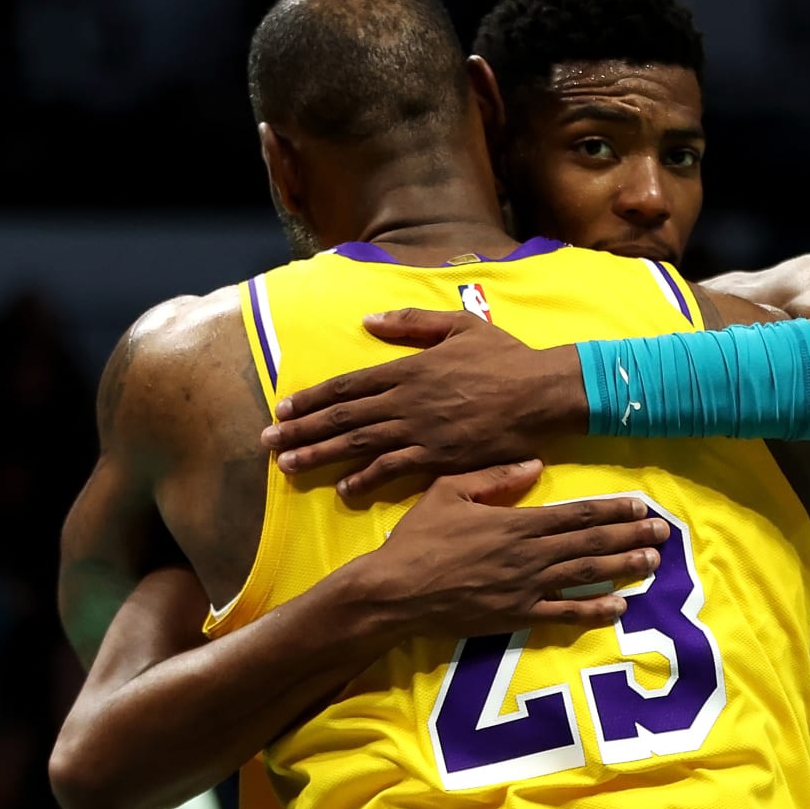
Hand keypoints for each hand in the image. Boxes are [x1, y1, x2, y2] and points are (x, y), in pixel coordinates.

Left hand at [260, 309, 584, 496]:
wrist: (542, 392)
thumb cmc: (504, 357)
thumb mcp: (457, 325)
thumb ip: (411, 322)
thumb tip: (369, 319)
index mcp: (408, 367)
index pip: (347, 385)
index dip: (311, 399)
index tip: (282, 409)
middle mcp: (406, 399)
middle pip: (343, 417)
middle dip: (301, 430)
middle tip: (267, 444)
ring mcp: (421, 430)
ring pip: (359, 445)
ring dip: (321, 455)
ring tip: (289, 466)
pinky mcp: (440, 456)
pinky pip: (394, 470)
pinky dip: (366, 480)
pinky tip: (343, 489)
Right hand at [352, 460, 667, 635]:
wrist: (395, 591)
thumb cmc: (418, 539)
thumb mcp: (447, 491)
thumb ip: (493, 478)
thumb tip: (535, 464)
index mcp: (516, 522)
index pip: (575, 514)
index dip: (611, 510)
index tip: (640, 506)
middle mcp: (529, 554)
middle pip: (590, 543)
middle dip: (630, 536)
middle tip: (664, 533)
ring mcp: (525, 588)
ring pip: (584, 575)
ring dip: (621, 568)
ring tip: (651, 562)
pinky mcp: (516, 616)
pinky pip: (562, 613)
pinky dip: (592, 610)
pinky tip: (618, 606)